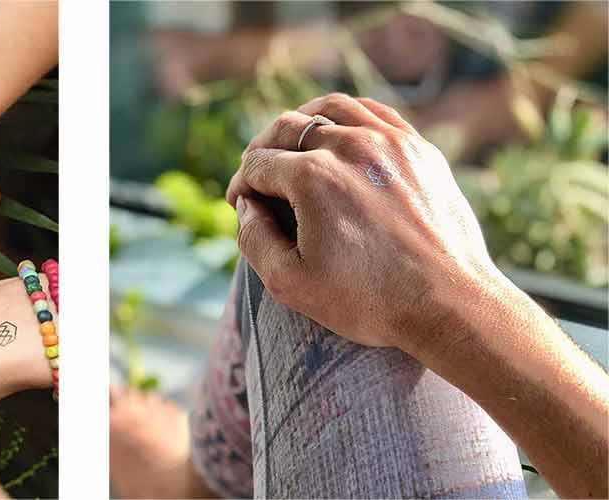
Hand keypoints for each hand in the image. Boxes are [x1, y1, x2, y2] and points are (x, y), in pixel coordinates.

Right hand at [225, 93, 500, 351]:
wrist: (451, 305)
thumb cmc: (370, 300)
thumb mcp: (290, 282)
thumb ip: (252, 238)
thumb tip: (245, 206)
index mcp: (314, 178)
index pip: (258, 164)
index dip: (241, 184)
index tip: (241, 203)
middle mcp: (351, 147)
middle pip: (286, 127)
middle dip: (261, 150)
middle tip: (256, 175)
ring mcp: (391, 142)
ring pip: (331, 108)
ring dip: (301, 121)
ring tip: (290, 144)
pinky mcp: (419, 150)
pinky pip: (374, 113)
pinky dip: (345, 117)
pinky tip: (336, 136)